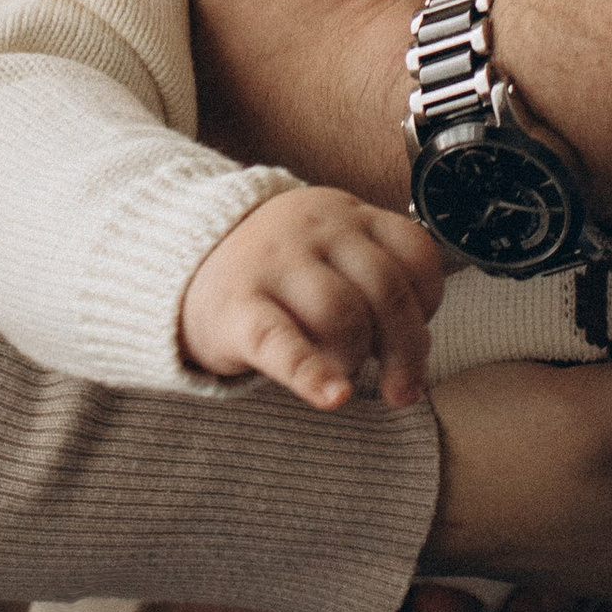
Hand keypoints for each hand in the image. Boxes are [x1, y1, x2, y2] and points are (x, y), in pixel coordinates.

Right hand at [179, 185, 447, 411]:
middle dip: (407, 349)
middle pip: (386, 289)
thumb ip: (376, 286)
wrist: (182, 262)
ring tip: (339, 375)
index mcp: (347, 214)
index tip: (418, 328)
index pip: (415, 251)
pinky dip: (312, 373)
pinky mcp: (238, 307)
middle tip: (403, 389)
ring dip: (354, 358)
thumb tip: (417, 353)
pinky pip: (282, 342)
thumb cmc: (276, 272)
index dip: (428, 300)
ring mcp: (275, 263)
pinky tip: (332, 396)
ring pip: (343, 316)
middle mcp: (316, 230)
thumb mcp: (330, 254)